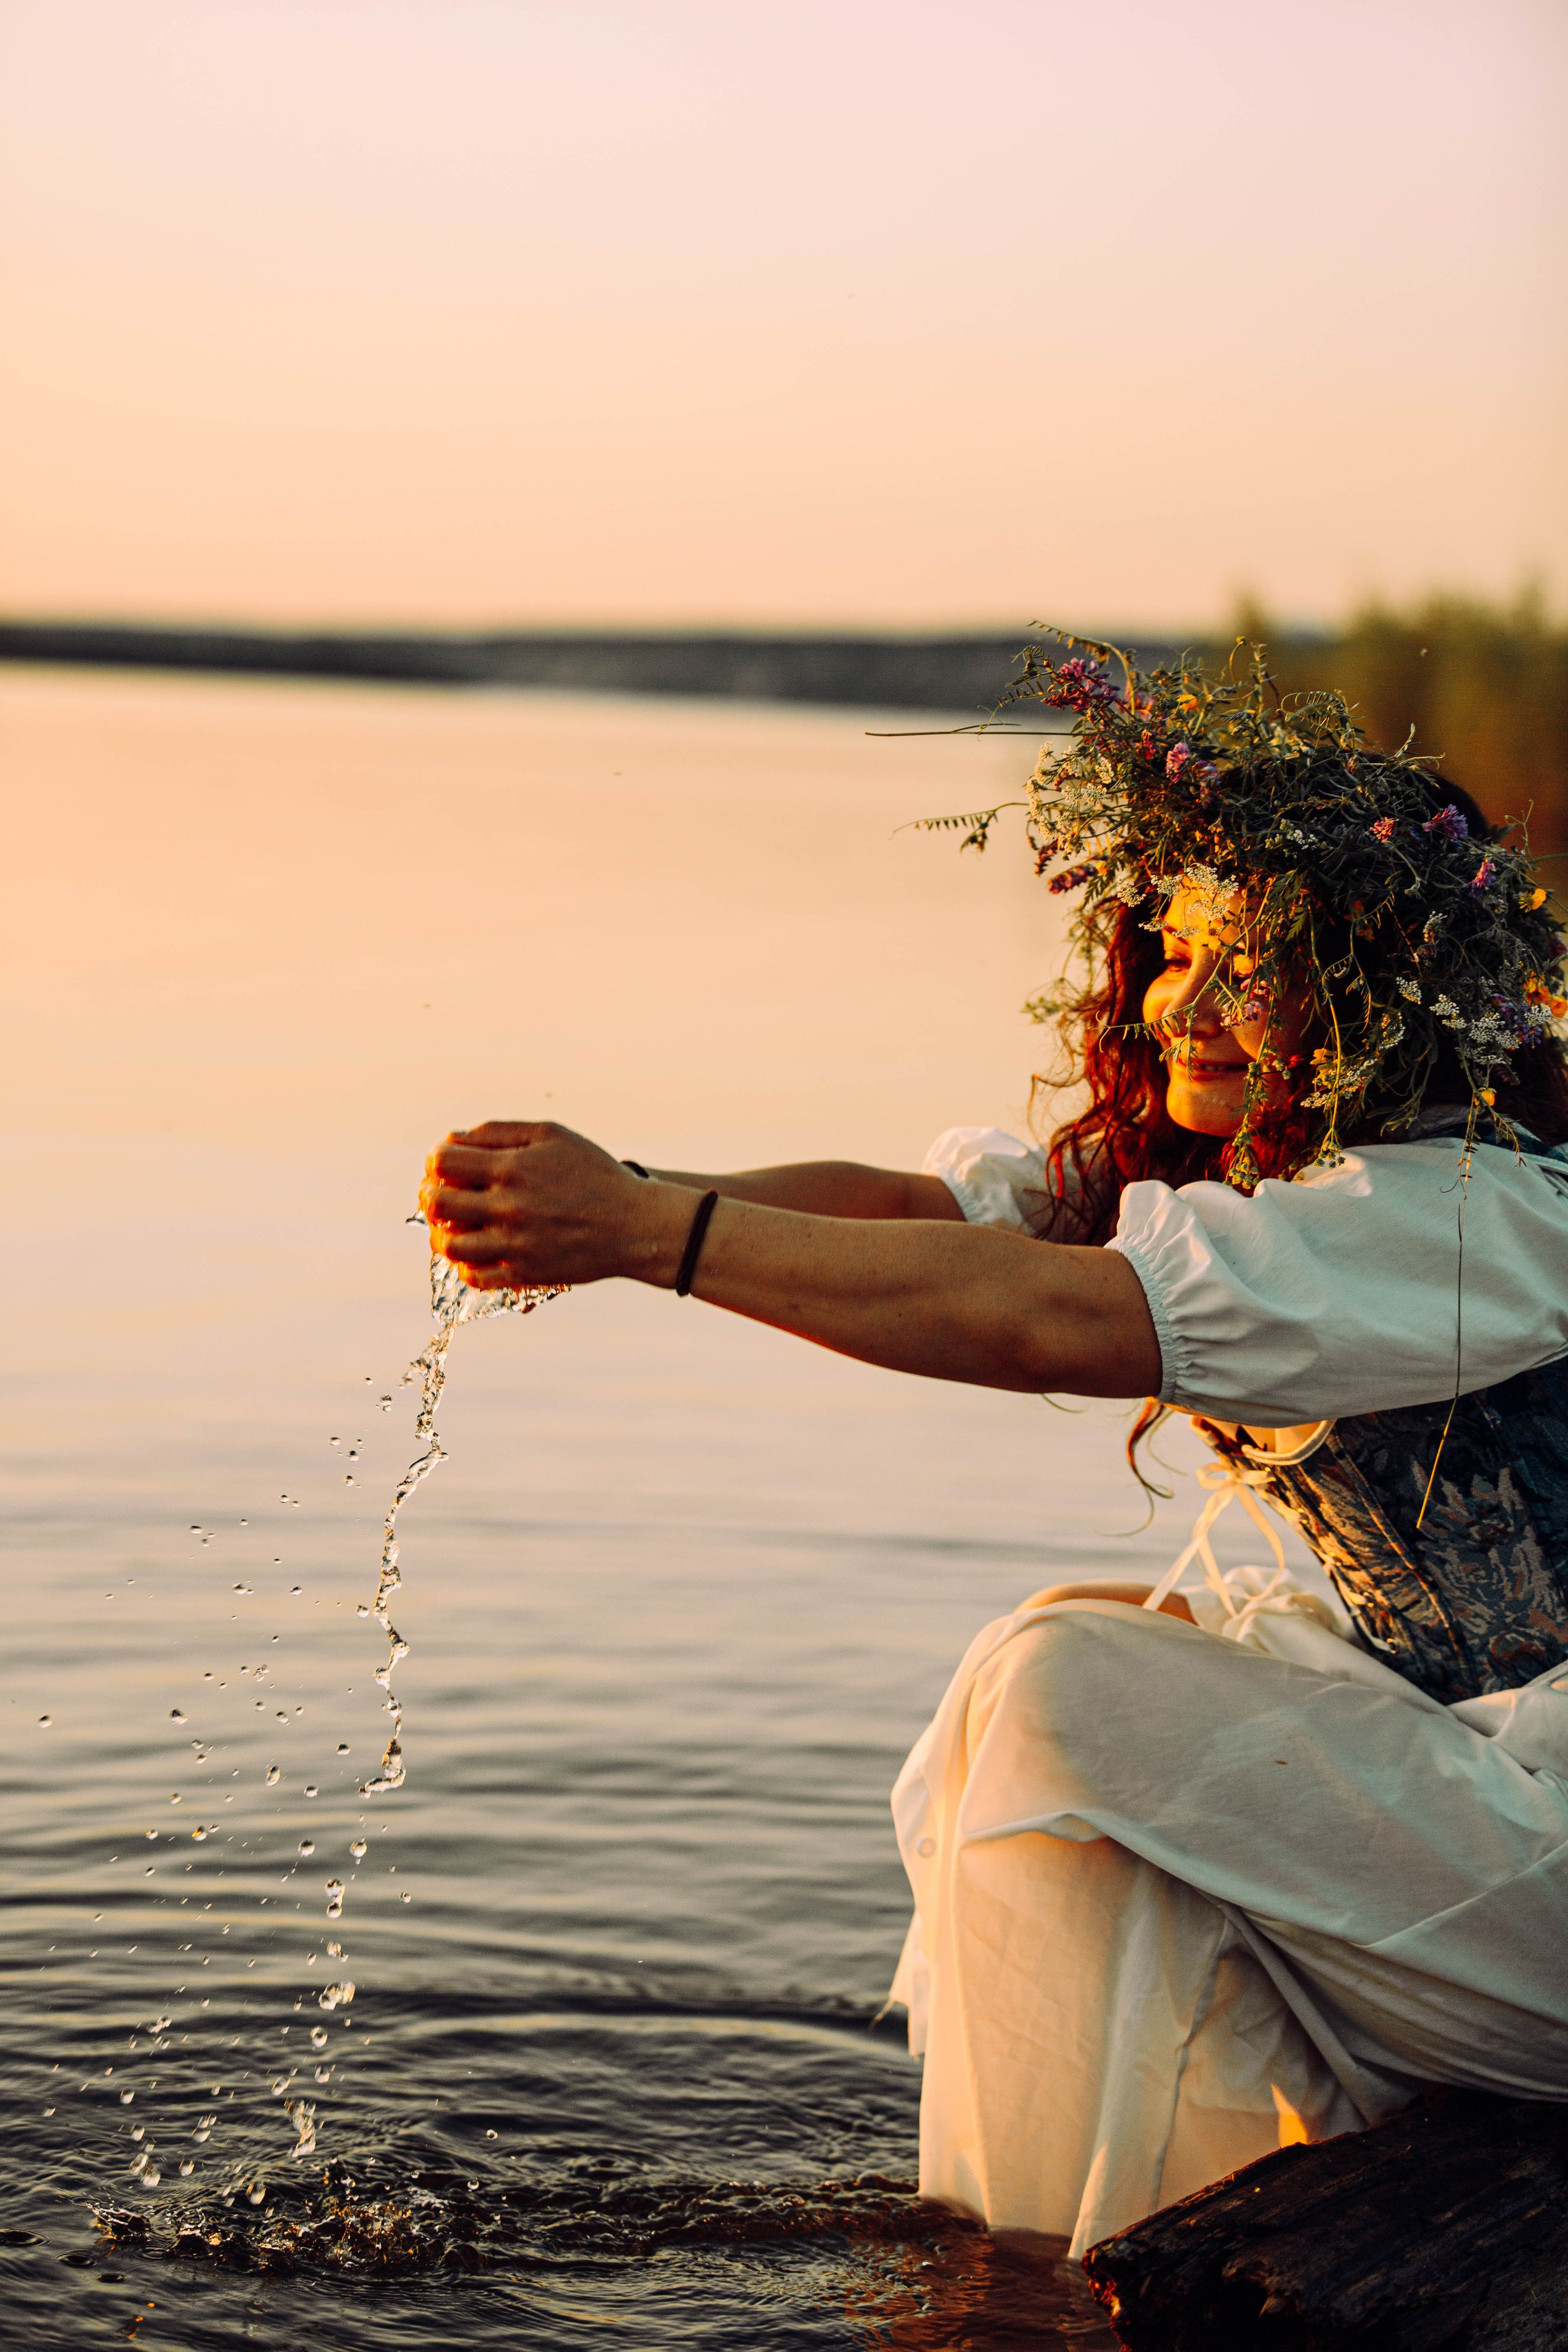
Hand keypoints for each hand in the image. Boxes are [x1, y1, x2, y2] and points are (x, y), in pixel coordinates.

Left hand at [420, 1120, 685, 1289]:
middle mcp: (509, 1207)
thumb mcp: (551, 1136)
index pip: (443, 1162)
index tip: (447, 1165)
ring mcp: (515, 1244)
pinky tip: (475, 1250)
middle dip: (430, 1196)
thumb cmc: (593, 1173)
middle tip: (441, 1195)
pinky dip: (465, 1264)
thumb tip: (453, 1139)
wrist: (634, 1224)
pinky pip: (474, 1276)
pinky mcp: (524, 1273)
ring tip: (455, 1226)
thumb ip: (499, 1132)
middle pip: (437, 1204)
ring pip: (449, 1245)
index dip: (436, 1161)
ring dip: (443, 1233)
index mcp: (512, 1167)